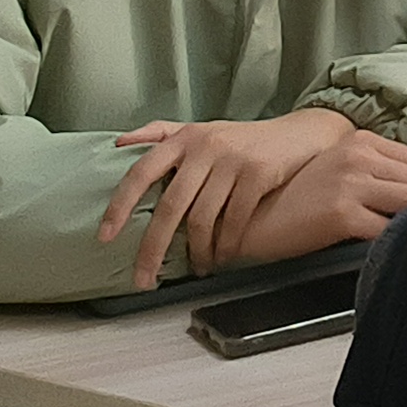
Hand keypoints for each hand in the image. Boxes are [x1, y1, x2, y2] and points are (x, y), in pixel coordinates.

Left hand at [101, 108, 359, 288]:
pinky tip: (223, 256)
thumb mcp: (202, 128)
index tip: (105, 237)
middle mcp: (204, 146)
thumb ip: (161, 133)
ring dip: (196, 252)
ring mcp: (232, 160)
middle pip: (169, 206)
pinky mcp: (258, 173)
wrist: (301, 134)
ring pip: (202, 218)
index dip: (120, 205)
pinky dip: (226, 245)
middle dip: (153, 248)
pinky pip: (234, 220)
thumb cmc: (245, 138)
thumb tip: (118, 143)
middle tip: (144, 278)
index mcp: (184, 138)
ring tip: (196, 267)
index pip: (141, 172)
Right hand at [228, 125, 406, 264]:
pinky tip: (382, 247)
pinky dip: (392, 242)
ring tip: (402, 236)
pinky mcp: (342, 214)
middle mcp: (358, 156)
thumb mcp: (336, 170)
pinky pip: (388, 230)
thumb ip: (374, 171)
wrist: (250, 219)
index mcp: (359, 141)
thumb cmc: (293, 198)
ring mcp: (350, 183)